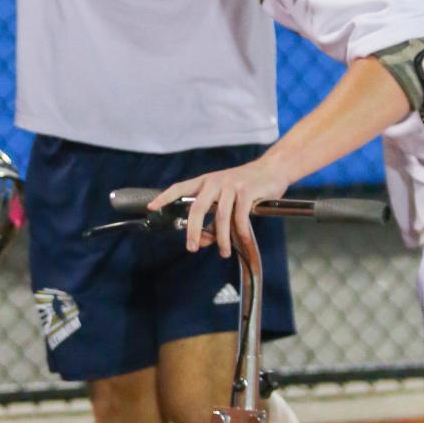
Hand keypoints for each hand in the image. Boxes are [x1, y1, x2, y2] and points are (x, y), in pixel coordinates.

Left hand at [149, 153, 287, 257]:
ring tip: (224, 252)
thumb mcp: (226, 198)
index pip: (180, 187)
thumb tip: (203, 241)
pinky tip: (243, 240)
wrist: (271, 170)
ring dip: (222, 238)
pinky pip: (240, 216)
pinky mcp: (247, 191)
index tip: (151, 207)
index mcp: (205, 181)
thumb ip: (213, 219)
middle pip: (197, 208)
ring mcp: (231, 185)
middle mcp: (215, 181)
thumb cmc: (245, 186)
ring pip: (221, 216)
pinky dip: (241, 232)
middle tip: (191, 248)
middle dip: (193, 230)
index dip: (165, 197)